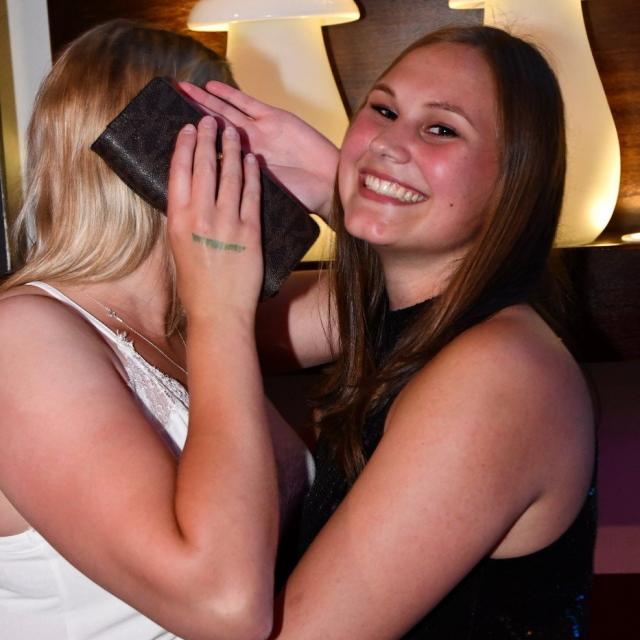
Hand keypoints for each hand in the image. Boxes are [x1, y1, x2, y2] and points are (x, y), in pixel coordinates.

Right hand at [167, 116, 261, 325]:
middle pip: (204, 167)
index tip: (188, 128)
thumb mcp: (178, 247)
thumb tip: (189, 193)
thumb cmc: (196, 284)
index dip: (184, 146)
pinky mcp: (251, 232)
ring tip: (232, 131)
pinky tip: (252, 160)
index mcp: (177, 220)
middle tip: (211, 119)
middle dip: (208, 138)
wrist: (220, 311)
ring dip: (231, 149)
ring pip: (230, 176)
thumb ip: (183, 218)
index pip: (179, 172)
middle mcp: (200, 217)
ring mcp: (227, 223)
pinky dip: (252, 174)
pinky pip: (252, 195)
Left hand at [180, 81, 339, 220]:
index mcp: (243, 169)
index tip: (174, 139)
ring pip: (226, 112)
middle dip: (195, 116)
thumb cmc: (302, 197)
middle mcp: (248, 148)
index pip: (212, 153)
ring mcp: (260, 131)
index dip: (194, 144)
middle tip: (173, 103)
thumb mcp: (264, 194)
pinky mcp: (274, 118)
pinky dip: (228, 94)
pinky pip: (246, 103)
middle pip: (214, 128)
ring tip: (184, 89)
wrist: (329, 184)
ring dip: (205, 101)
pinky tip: (210, 86)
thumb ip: (239, 183)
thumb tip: (207, 177)